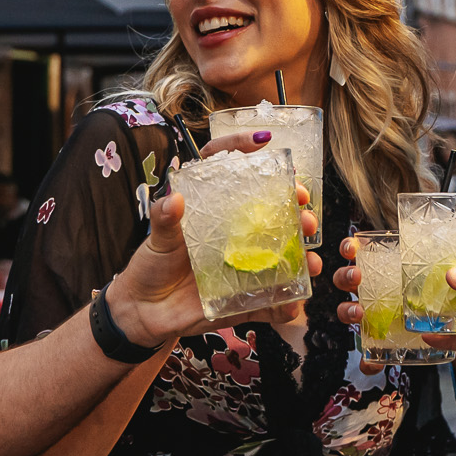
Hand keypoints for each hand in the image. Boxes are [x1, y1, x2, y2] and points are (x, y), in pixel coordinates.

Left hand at [111, 135, 319, 345]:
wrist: (143, 313)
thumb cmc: (151, 267)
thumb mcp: (157, 239)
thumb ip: (164, 219)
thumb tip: (174, 199)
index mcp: (215, 211)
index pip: (232, 171)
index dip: (245, 150)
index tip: (264, 142)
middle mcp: (236, 234)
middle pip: (273, 214)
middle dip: (296, 211)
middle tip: (305, 211)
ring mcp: (245, 266)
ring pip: (283, 257)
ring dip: (303, 259)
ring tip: (311, 262)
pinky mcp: (244, 298)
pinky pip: (270, 302)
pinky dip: (286, 305)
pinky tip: (295, 304)